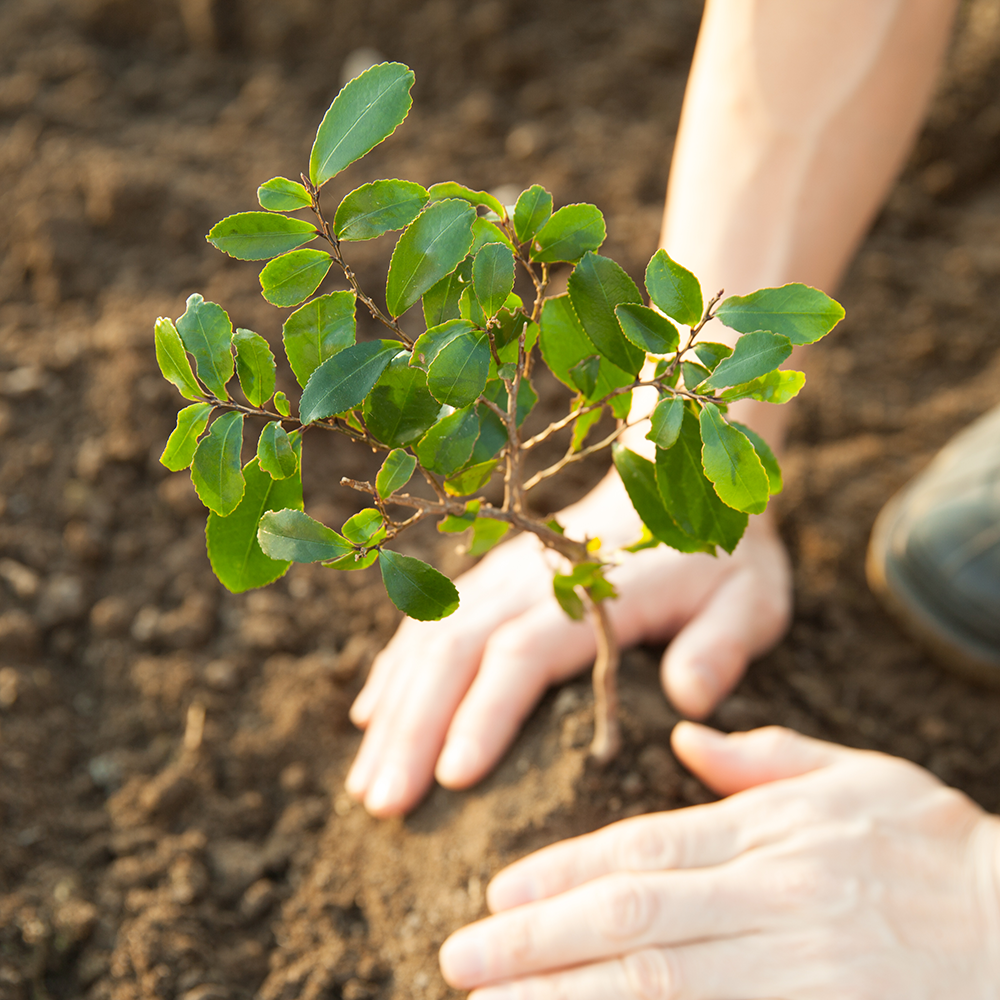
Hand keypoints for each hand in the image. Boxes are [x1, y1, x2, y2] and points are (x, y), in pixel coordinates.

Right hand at [345, 471, 791, 815]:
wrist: (675, 482)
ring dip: (394, 711)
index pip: (522, 654)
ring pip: (428, 639)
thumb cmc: (716, 557)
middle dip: (414, 728)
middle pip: (454, 651)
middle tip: (383, 805)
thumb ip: (722, 645)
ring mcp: (500, 575)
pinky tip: (369, 718)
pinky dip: (393, 671)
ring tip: (364, 784)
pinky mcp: (487, 581)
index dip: (484, 713)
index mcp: (591, 591)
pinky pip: (426, 623)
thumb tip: (688, 701)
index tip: (450, 780)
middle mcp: (529, 579)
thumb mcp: (748, 598)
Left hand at [440, 723, 999, 998]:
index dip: (561, 873)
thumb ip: (766, 757)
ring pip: (657, 987)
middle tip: (459, 958)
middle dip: (534, 942)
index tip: (498, 892)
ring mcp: (795, 972)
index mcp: (773, 833)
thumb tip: (686, 739)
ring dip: (565, 999)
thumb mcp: (861, 777)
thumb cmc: (940, 851)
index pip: (641, 849)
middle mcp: (774, 900)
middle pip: (630, 921)